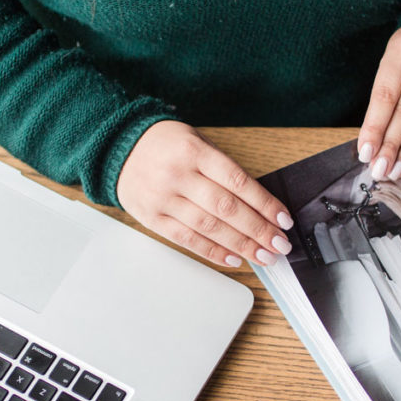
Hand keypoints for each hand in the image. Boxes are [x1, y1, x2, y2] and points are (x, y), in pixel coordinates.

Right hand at [117, 121, 293, 266]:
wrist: (117, 147)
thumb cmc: (165, 145)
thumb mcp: (196, 142)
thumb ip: (223, 170)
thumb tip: (259, 205)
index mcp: (194, 151)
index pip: (238, 181)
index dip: (264, 203)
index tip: (283, 220)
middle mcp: (178, 175)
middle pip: (226, 208)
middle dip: (258, 230)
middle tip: (279, 245)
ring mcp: (163, 199)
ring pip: (208, 227)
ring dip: (241, 245)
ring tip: (263, 256)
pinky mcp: (151, 218)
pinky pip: (186, 239)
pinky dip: (212, 252)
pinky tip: (233, 259)